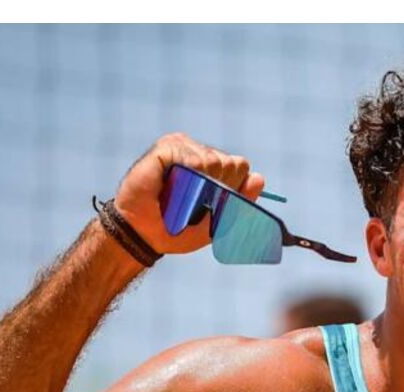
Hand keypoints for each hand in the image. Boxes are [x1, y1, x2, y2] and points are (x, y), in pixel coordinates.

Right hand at [113, 132, 266, 255]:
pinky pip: (191, 156)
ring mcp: (184, 148)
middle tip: (191, 201)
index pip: (241, 166)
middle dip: (217, 186)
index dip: (232, 187)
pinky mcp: (166, 146)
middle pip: (231, 162)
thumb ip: (240, 202)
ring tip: (177, 195)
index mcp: (216, 171)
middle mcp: (201, 155)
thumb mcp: (217, 223)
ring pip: (212, 159)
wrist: (143, 234)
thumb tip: (259, 178)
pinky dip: (185, 173)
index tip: (213, 204)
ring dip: (198, 183)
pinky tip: (170, 182)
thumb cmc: (178, 230)